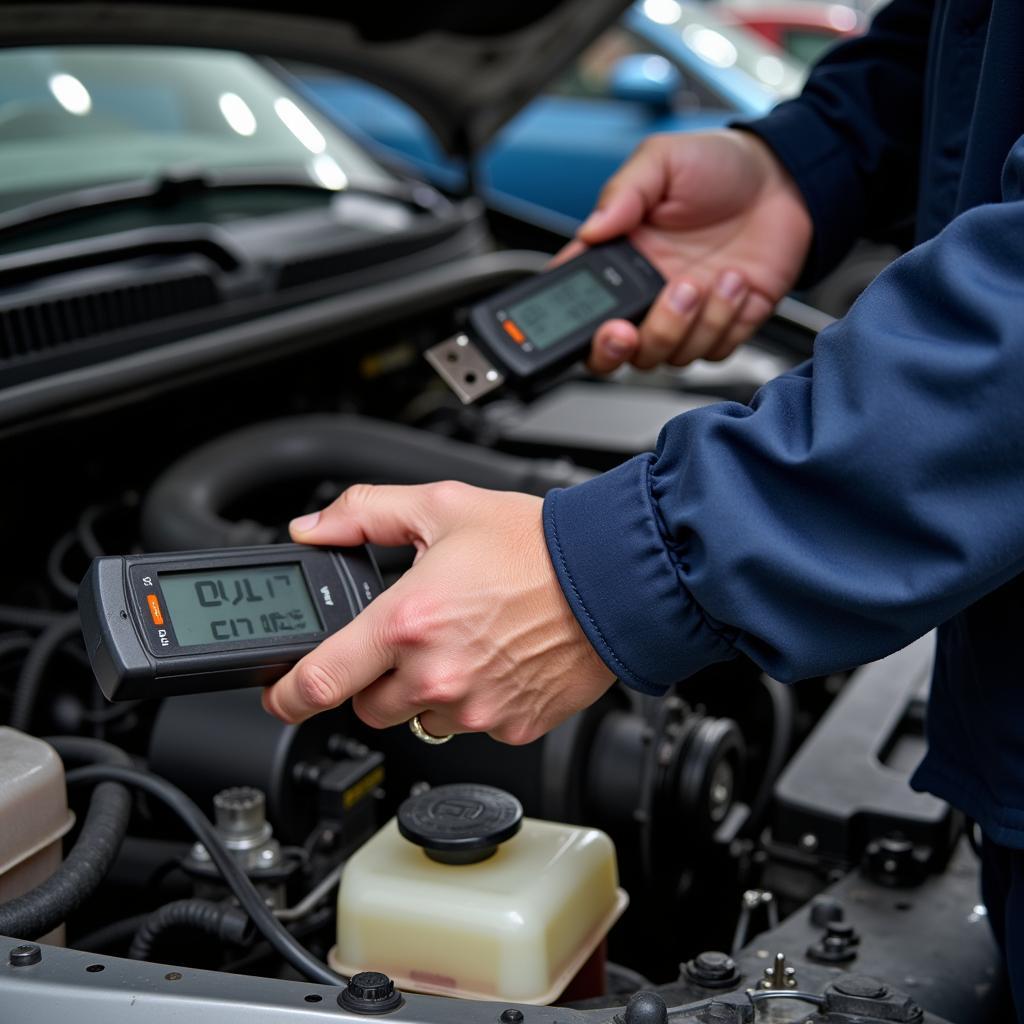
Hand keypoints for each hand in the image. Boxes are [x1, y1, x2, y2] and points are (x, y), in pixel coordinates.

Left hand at [262, 482, 615, 743]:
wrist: (612, 578)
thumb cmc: (536, 545)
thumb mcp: (443, 507)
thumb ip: (365, 514)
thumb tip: (315, 527)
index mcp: (407, 622)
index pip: (320, 681)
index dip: (287, 695)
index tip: (280, 696)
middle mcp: (435, 675)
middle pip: (368, 706)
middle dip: (376, 678)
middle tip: (410, 639)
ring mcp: (473, 708)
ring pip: (419, 720)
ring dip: (425, 692)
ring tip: (464, 643)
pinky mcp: (509, 726)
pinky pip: (470, 725)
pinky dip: (473, 701)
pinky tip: (497, 661)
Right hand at [559, 129, 812, 371]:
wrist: (787, 179)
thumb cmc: (722, 166)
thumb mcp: (663, 160)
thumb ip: (623, 192)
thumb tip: (590, 229)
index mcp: (619, 259)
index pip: (579, 304)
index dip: (572, 324)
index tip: (595, 321)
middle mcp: (647, 294)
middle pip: (614, 352)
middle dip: (616, 350)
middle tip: (627, 329)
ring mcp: (685, 316)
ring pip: (665, 357)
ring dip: (684, 325)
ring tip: (706, 278)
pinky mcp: (724, 326)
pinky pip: (713, 350)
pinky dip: (725, 322)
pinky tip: (737, 281)